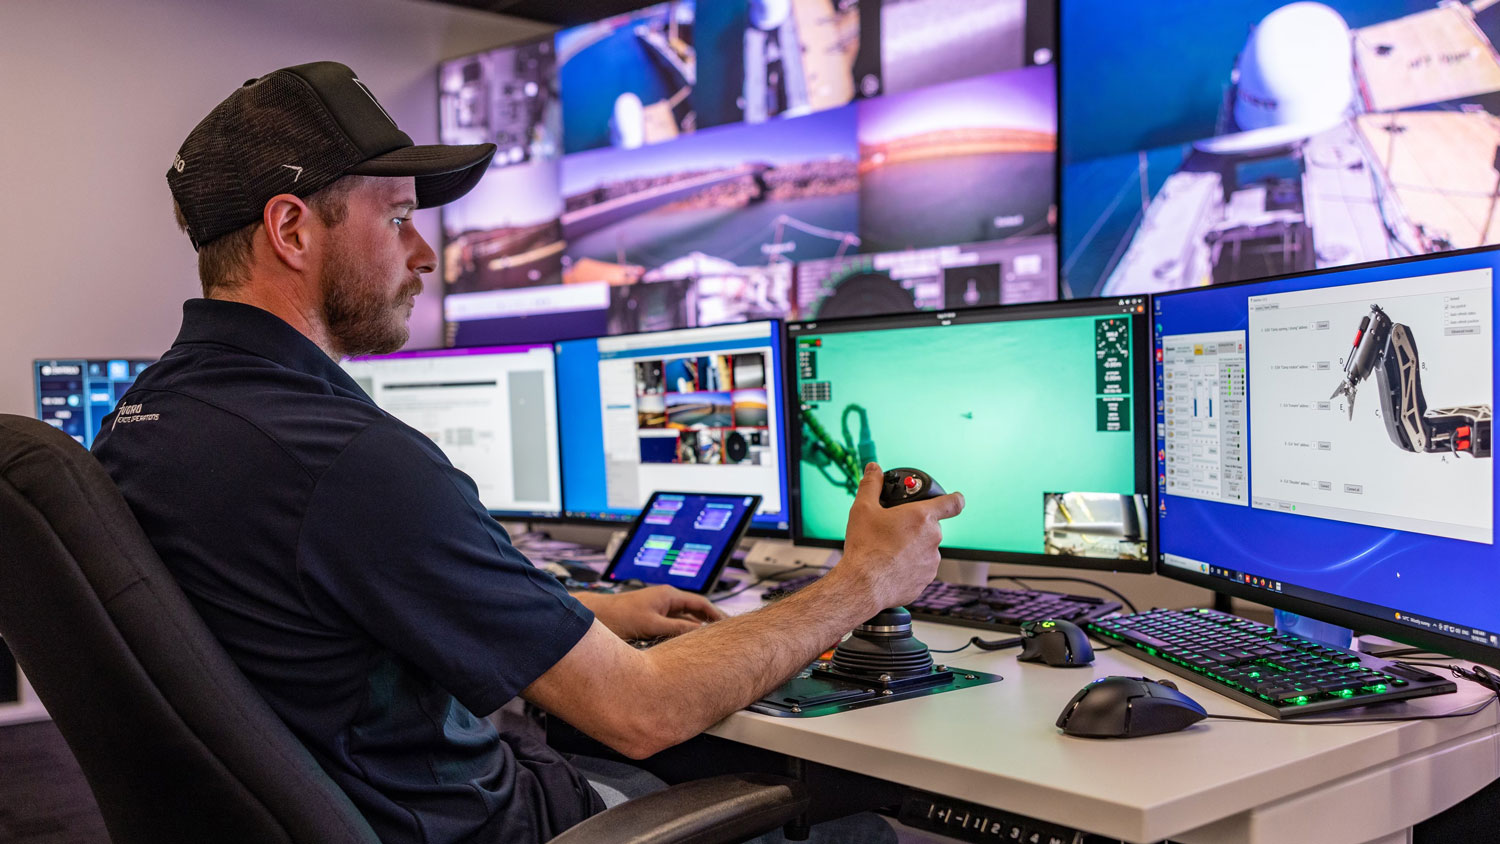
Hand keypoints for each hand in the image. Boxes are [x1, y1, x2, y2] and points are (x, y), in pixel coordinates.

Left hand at [588, 585, 725, 639]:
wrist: (596, 616)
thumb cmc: (620, 617)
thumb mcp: (652, 625)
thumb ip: (677, 629)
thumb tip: (700, 634)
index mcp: (669, 595)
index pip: (701, 603)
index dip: (717, 615)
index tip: (730, 626)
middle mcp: (666, 600)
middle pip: (695, 611)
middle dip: (710, 622)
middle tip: (726, 635)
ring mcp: (659, 609)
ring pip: (684, 620)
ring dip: (696, 629)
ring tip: (711, 642)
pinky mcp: (652, 619)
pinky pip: (674, 626)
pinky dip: (683, 634)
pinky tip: (688, 645)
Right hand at [834, 462, 964, 610]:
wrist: (863, 585)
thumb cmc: (865, 547)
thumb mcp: (863, 509)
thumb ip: (872, 485)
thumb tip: (874, 470)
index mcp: (922, 517)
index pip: (953, 502)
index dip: (955, 498)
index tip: (953, 499)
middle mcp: (933, 538)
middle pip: (930, 527)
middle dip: (915, 527)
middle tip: (893, 529)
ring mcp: (931, 562)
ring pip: (925, 549)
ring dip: (912, 547)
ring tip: (888, 551)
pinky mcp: (925, 580)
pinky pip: (920, 569)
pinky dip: (909, 567)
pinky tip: (890, 567)